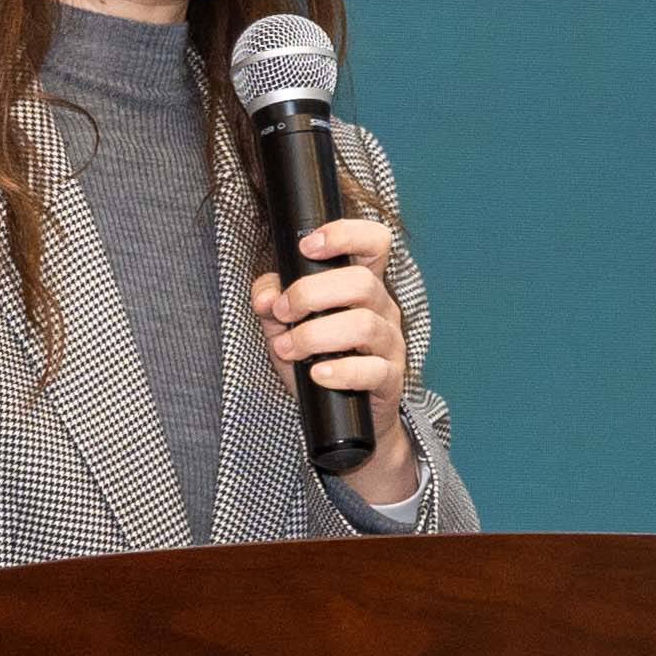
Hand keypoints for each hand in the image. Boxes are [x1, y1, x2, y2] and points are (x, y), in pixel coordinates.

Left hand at [257, 217, 424, 501]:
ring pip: (365, 325)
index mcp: (361, 287)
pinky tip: (317, 373)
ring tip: (288, 348)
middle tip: (282, 312)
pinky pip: (372, 370)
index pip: (374, 242)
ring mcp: (390, 344)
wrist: (345, 421)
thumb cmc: (319, 362)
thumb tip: (266, 294)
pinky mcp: (389, 379)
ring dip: (316, 334)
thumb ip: (272, 303)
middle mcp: (382, 309)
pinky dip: (341, 371)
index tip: (308, 246)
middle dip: (311, 293)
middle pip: (361, 282)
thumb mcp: (287, 327)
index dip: (345, 233)